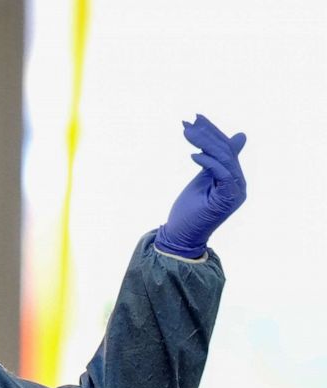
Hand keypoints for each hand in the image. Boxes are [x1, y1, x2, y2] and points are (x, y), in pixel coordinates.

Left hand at [156, 114, 246, 257]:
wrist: (181, 236)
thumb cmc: (189, 211)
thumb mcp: (202, 179)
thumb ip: (215, 161)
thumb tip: (240, 137)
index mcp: (233, 178)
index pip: (225, 149)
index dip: (212, 132)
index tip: (195, 119)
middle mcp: (239, 184)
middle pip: (225, 152)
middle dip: (207, 134)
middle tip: (188, 121)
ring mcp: (236, 192)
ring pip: (224, 160)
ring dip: (205, 144)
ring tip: (187, 133)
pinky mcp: (228, 199)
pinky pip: (223, 174)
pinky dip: (209, 163)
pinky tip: (193, 155)